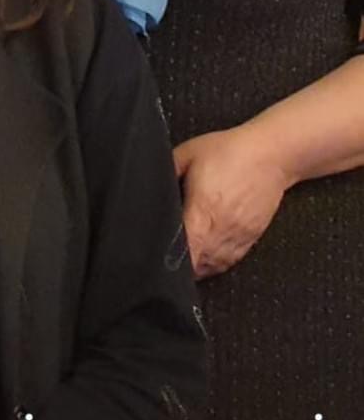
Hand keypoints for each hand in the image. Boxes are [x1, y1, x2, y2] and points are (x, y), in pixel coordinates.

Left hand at [174, 127, 291, 278]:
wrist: (270, 155)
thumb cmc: (228, 152)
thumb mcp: (186, 154)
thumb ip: (166, 174)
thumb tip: (150, 188)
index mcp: (204, 209)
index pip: (188, 247)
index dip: (173, 257)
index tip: (159, 258)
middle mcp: (223, 228)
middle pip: (199, 263)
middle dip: (181, 266)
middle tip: (164, 259)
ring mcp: (239, 236)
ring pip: (214, 266)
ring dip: (196, 267)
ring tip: (180, 263)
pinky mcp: (251, 238)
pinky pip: (229, 261)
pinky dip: (213, 263)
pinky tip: (202, 258)